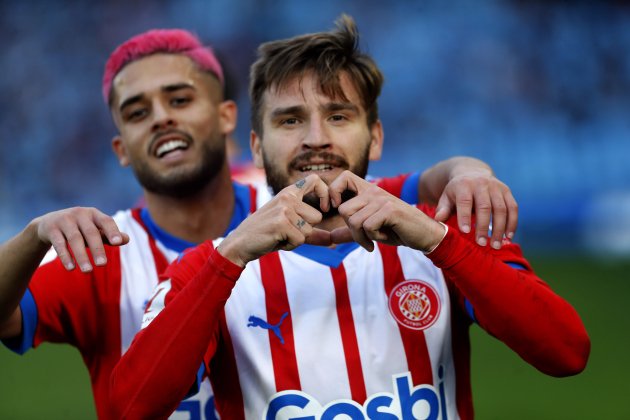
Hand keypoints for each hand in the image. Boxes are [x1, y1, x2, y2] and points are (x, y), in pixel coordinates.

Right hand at [33, 207, 128, 271]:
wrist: (49, 223)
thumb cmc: (79, 229)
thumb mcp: (95, 230)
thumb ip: (109, 235)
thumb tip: (126, 239)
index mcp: (94, 214)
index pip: (106, 221)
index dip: (112, 231)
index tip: (118, 243)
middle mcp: (80, 214)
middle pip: (90, 232)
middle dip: (97, 249)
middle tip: (103, 265)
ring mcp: (64, 220)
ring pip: (74, 239)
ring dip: (81, 256)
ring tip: (88, 271)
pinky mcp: (51, 229)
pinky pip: (59, 244)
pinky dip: (65, 256)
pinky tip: (71, 268)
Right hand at [217, 175, 331, 266]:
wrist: (240, 243)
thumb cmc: (266, 234)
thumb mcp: (290, 229)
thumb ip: (312, 233)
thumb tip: (333, 240)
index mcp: (288, 193)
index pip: (315, 180)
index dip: (325, 193)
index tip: (326, 207)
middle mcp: (287, 197)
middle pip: (317, 217)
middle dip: (305, 230)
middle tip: (285, 231)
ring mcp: (284, 208)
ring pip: (309, 230)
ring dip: (296, 239)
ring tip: (279, 235)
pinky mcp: (281, 222)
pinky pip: (300, 239)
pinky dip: (290, 245)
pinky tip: (275, 240)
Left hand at [330, 171, 445, 251]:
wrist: (424, 235)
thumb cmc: (397, 230)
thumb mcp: (370, 231)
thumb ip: (350, 232)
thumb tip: (330, 236)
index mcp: (368, 191)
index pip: (344, 177)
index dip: (333, 192)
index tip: (333, 209)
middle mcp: (374, 191)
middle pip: (344, 210)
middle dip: (351, 231)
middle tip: (366, 236)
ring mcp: (382, 199)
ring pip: (354, 222)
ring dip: (363, 237)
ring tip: (377, 237)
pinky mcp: (390, 210)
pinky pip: (367, 227)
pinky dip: (373, 238)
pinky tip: (385, 236)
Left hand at [435, 170, 516, 248]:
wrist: (472, 173)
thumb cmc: (457, 191)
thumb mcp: (446, 197)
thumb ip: (442, 208)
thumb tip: (438, 220)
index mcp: (464, 185)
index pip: (465, 201)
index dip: (465, 216)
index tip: (465, 232)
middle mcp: (481, 184)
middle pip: (485, 206)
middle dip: (484, 226)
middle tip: (482, 244)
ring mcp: (496, 187)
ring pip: (501, 209)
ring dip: (500, 228)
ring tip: (496, 245)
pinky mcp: (507, 191)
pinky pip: (513, 208)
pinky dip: (512, 223)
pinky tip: (508, 237)